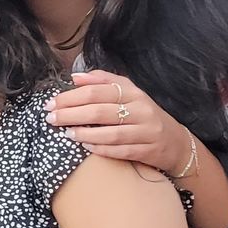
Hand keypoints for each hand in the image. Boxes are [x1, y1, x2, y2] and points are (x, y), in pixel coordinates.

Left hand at [45, 70, 185, 174]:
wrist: (176, 142)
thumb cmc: (144, 115)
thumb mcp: (129, 93)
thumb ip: (103, 82)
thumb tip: (75, 76)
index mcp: (134, 93)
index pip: (97, 92)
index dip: (71, 97)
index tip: (51, 103)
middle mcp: (141, 110)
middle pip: (100, 111)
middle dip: (71, 115)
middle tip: (51, 118)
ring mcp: (147, 131)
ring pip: (111, 133)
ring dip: (85, 134)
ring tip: (66, 133)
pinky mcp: (149, 151)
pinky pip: (122, 151)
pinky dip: (102, 149)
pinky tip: (86, 147)